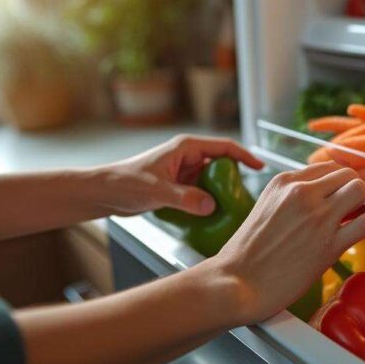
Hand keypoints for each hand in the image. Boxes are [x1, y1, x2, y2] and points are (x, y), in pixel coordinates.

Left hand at [99, 135, 263, 215]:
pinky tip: (212, 216)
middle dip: (234, 180)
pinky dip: (208, 202)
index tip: (260, 167)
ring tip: (233, 210)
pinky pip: (201, 192)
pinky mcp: (178, 186)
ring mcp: (183, 171)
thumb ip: (184, 198)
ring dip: (221, 193)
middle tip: (245, 197)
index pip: (224, 147)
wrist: (104, 193)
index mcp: (186, 147)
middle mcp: (187, 157)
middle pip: (221, 165)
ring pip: (212, 180)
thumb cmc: (125, 183)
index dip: (244, 156)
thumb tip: (210, 206)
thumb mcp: (157, 191)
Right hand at [207, 162, 364, 324]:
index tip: (341, 192)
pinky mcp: (329, 245)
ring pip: (360, 189)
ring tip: (360, 214)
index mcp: (284, 182)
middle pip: (347, 174)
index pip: (326, 167)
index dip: (338, 180)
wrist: (236, 283)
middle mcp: (302, 194)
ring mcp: (318, 218)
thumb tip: (315, 196)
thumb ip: (289, 197)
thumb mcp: (264, 208)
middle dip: (353, 188)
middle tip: (353, 204)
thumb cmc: (246, 253)